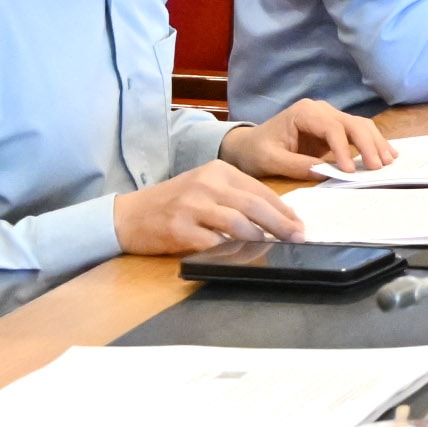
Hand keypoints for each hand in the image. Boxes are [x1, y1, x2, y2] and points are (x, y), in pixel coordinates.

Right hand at [113, 159, 304, 254]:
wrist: (128, 215)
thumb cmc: (172, 202)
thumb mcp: (206, 188)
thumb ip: (235, 197)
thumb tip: (276, 217)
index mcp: (219, 170)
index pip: (260, 190)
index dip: (283, 209)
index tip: (299, 224)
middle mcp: (208, 184)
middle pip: (255, 205)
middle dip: (281, 224)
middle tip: (298, 238)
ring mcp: (193, 205)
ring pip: (238, 223)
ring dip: (260, 238)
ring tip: (272, 248)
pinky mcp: (180, 228)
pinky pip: (214, 241)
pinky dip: (231, 250)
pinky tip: (242, 256)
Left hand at [225, 100, 391, 180]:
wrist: (248, 145)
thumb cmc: (256, 151)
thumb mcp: (270, 161)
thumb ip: (297, 165)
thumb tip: (325, 173)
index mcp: (304, 113)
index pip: (332, 128)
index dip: (344, 149)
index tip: (350, 171)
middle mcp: (321, 110)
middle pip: (353, 123)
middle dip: (368, 144)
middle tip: (378, 167)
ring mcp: (330, 117)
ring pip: (361, 125)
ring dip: (376, 142)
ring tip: (388, 162)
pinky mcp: (334, 129)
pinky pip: (358, 133)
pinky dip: (372, 142)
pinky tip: (386, 154)